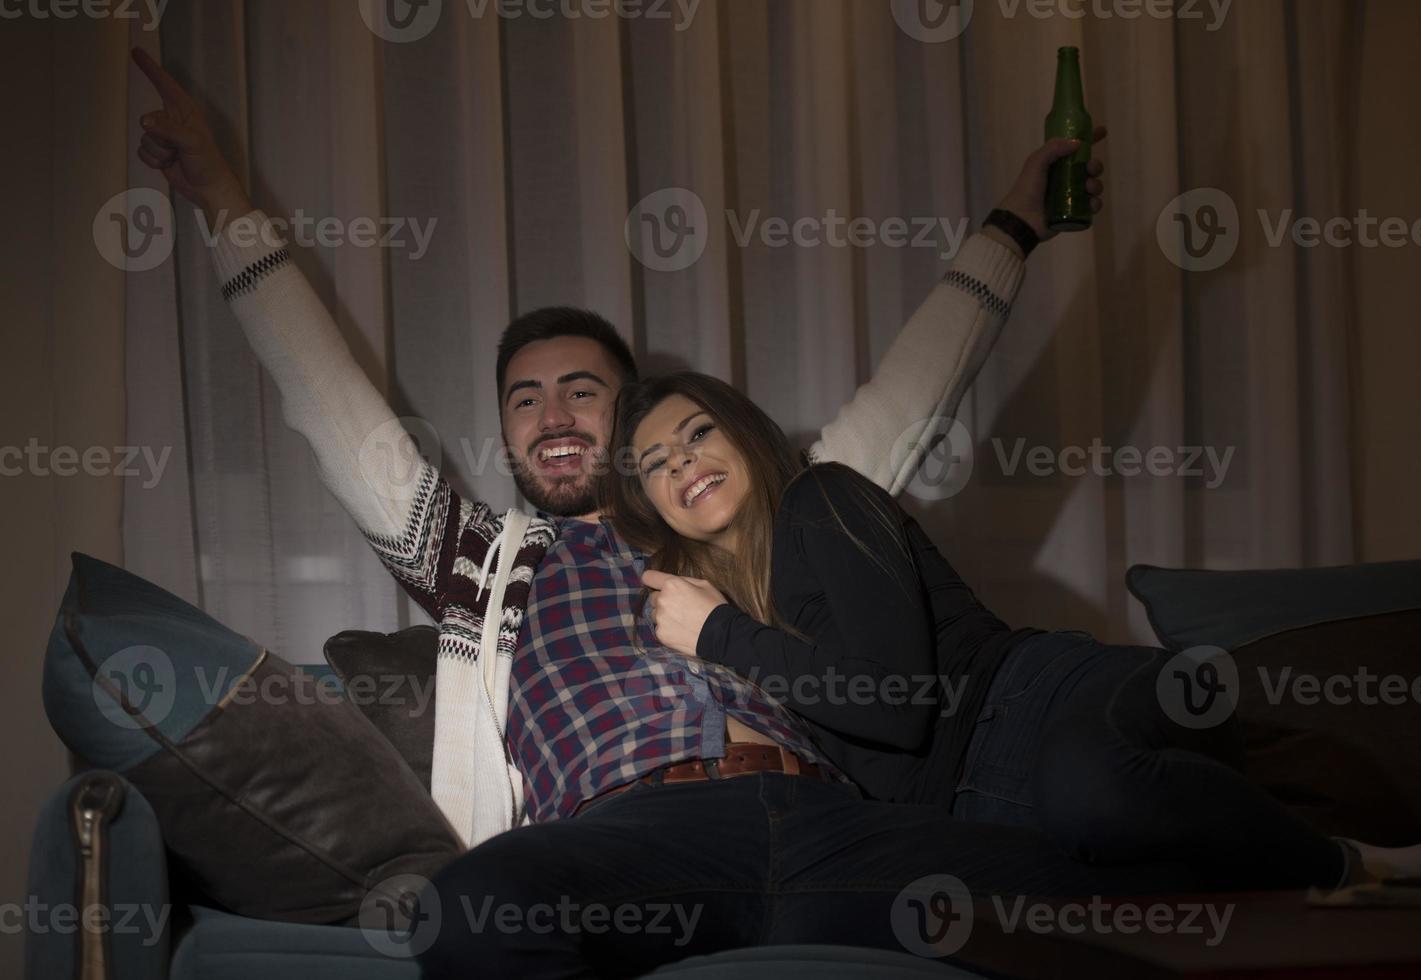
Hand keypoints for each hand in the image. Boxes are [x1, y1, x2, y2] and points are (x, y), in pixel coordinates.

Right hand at [130, 47, 250, 227]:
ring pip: (145, 139)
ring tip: (177, 157)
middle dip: (160, 138)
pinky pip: (142, 152)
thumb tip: (145, 122)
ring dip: (159, 152)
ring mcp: (164, 136)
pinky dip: (154, 161)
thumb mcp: (191, 142)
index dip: (150, 68)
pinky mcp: (158, 152)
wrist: (208, 188)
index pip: (164, 84)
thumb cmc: (208, 163)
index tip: (136, 52)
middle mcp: (172, 120)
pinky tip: (170, 164)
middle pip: (148, 120)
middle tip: (178, 149)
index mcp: (184, 111)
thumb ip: (168, 129)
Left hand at [642, 569, 728, 658]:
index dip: (652, 579)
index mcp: (672, 585)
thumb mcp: (704, 585)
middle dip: (663, 600)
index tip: (655, 584)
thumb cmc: (714, 607)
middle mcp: (662, 600)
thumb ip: (685, 581)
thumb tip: (674, 582)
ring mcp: (660, 618)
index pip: (649, 577)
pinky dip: (668, 629)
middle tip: (679, 607)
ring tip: (681, 622)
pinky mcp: (660, 634)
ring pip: (656, 614)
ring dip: (664, 616)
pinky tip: (681, 631)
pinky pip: (660, 628)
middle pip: (653, 598)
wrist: (720, 635)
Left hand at [995, 124, 1108, 243]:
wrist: (1022, 219)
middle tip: (1090, 168)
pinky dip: (1095, 203)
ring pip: (1094, 186)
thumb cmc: (1027, 189)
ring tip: (1088, 188)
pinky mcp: (1075, 213)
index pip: (1076, 149)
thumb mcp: (1036, 162)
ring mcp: (1071, 197)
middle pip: (1090, 168)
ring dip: (1096, 184)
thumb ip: (1053, 148)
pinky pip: (1092, 206)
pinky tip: (1090, 203)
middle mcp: (1066, 179)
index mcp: (1057, 165)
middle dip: (1095, 166)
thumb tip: (1077, 143)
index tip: (1103, 132)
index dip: (1090, 139)